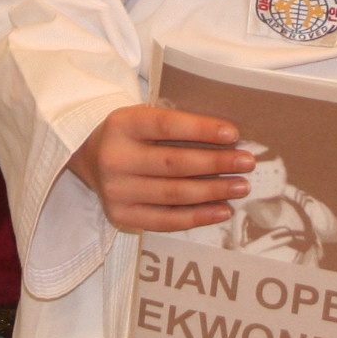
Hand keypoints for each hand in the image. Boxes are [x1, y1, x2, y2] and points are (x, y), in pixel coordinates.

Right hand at [68, 104, 253, 233]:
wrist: (89, 157)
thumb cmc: (131, 135)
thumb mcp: (143, 117)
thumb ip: (176, 125)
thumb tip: (228, 140)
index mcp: (122, 124)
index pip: (166, 125)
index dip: (201, 130)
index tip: (233, 134)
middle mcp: (115, 158)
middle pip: (174, 163)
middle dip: (216, 164)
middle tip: (247, 163)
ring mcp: (117, 190)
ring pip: (174, 194)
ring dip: (213, 191)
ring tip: (241, 186)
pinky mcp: (121, 215)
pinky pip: (167, 220)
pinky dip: (198, 217)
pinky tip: (222, 210)